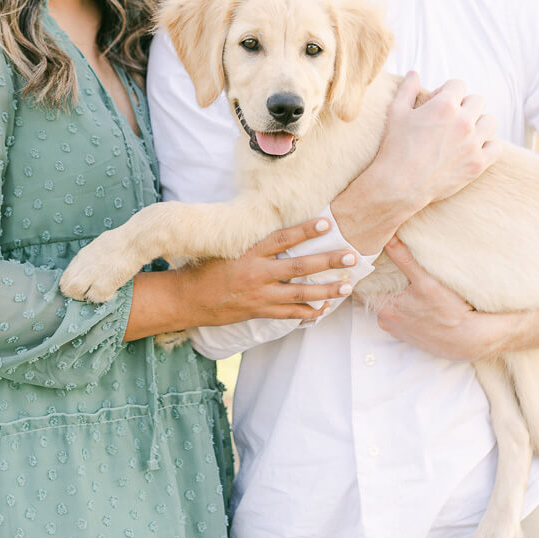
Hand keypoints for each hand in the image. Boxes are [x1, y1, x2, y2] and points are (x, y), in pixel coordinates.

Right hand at [175, 217, 359, 326]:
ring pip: (300, 293)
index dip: (304, 231)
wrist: (187, 298)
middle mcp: (257, 273)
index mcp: (248, 252)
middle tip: (351, 257)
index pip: (281, 239)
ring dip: (326, 290)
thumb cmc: (205, 268)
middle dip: (328, 262)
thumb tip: (275, 229)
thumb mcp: (225, 247)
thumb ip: (250, 241)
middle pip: (299, 266)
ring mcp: (259, 295)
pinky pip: (288, 313)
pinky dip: (306, 312)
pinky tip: (323, 309)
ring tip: (347, 286)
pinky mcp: (258, 311)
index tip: (325, 225)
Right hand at [378, 72, 500, 208]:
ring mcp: (473, 143)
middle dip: (464, 105)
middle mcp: (464, 121)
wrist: (399, 184)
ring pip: (490, 121)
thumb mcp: (396, 113)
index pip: (459, 84)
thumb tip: (414, 73)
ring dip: (479, 123)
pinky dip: (488, 145)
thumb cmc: (395, 147)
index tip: (438, 102)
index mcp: (445, 105)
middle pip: (477, 100)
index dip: (447, 91)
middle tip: (450, 118)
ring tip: (464, 132)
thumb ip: (407, 89)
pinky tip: (473, 148)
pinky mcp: (478, 164)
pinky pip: (496, 147)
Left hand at [378, 237, 538, 359]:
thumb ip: (404, 258)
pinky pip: (401, 317)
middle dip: (381, 282)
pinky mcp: (411, 336)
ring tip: (404, 280)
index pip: (365, 286)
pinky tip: (416, 299)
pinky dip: (405, 307)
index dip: (368, 272)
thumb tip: (388, 237)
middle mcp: (387, 322)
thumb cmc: (448, 313)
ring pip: (389, 307)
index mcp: (385, 309)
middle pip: (376, 295)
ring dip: (394, 295)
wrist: (469, 340)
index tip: (372, 260)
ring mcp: (398, 330)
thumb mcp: (426, 282)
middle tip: (388, 265)